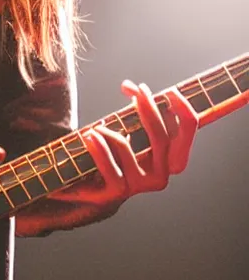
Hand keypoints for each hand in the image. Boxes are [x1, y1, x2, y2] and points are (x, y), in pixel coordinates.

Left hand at [15, 80, 198, 235]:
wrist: (93, 193)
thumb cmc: (115, 158)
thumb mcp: (131, 130)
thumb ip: (136, 109)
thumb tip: (130, 86)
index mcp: (172, 160)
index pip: (188, 128)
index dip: (183, 106)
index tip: (169, 90)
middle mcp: (162, 174)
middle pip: (162, 137)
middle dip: (149, 110)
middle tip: (137, 92)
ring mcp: (140, 185)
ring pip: (126, 148)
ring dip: (110, 132)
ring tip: (97, 127)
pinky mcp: (118, 192)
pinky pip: (108, 165)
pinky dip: (98, 148)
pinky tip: (90, 137)